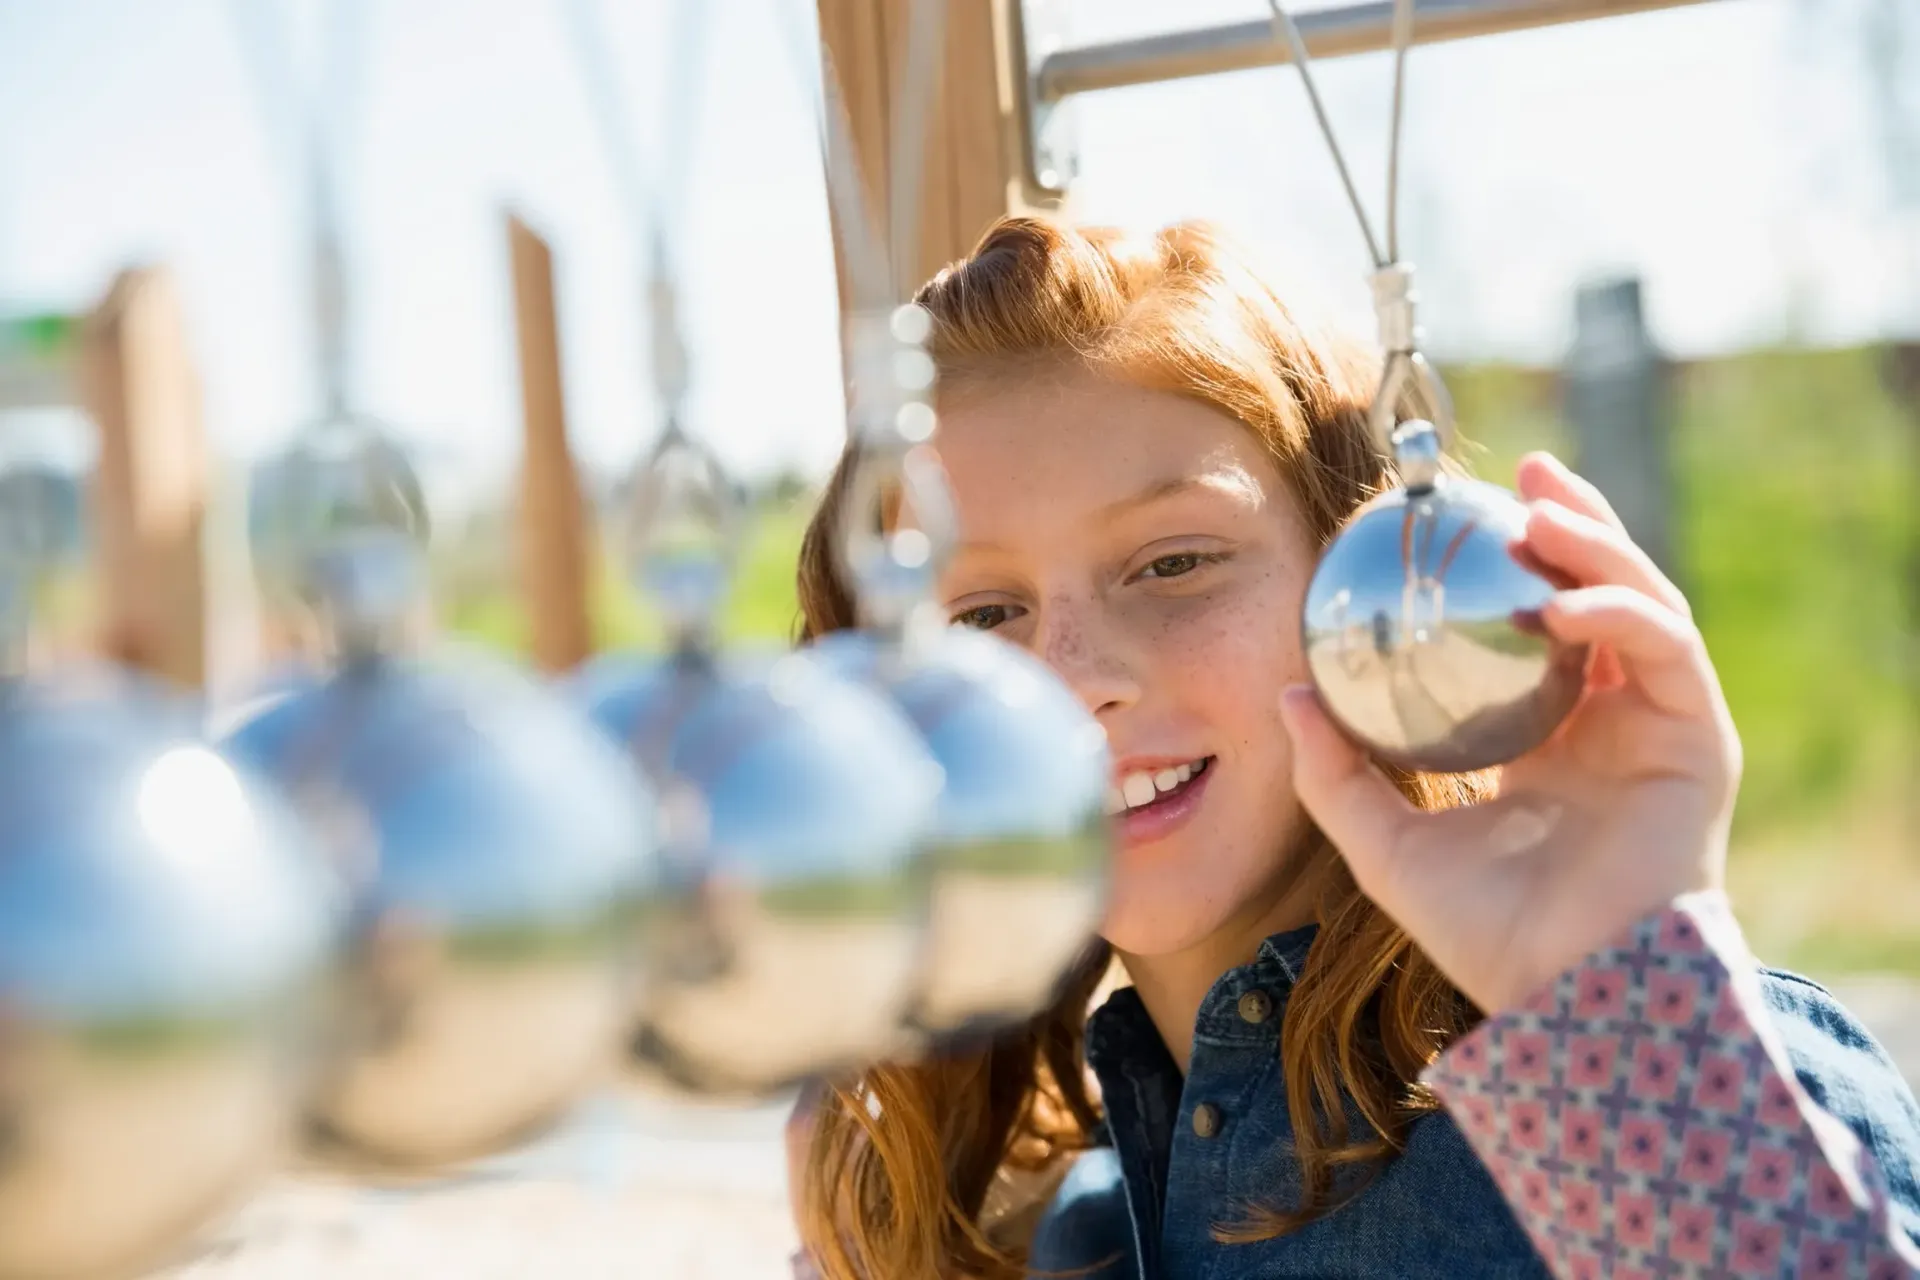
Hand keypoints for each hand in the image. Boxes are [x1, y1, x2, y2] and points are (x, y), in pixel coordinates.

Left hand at [1280, 452, 1740, 1014]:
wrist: (1559, 994)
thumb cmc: (1481, 931)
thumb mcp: (1383, 843)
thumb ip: (1334, 772)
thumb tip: (1284, 694)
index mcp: (1546, 738)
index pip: (1536, 626)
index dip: (1512, 564)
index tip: (1465, 511)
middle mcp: (1609, 723)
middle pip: (1598, 594)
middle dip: (1572, 523)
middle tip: (1527, 474)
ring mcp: (1660, 729)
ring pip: (1641, 604)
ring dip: (1598, 548)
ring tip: (1543, 511)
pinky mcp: (1700, 741)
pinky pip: (1668, 651)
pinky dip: (1620, 613)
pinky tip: (1565, 599)